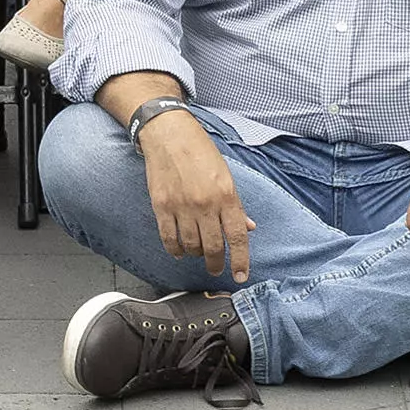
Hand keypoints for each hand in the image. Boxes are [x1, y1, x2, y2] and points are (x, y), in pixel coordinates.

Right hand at [135, 110, 254, 282]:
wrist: (169, 133)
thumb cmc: (200, 151)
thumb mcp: (225, 175)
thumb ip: (236, 204)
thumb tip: (248, 228)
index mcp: (226, 195)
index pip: (237, 236)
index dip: (241, 260)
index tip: (240, 276)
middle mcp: (205, 203)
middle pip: (213, 247)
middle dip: (215, 264)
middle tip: (215, 268)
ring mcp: (181, 206)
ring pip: (191, 246)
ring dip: (196, 254)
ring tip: (197, 252)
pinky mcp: (161, 206)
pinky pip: (168, 239)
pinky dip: (175, 250)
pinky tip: (179, 250)